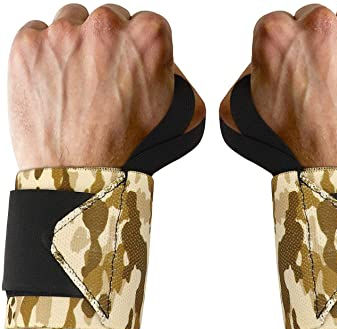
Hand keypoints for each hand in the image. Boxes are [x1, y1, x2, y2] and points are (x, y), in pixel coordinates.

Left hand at [9, 4, 204, 169]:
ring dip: (77, 47)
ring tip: (79, 86)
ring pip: (73, 23)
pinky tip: (57, 85)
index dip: (140, 49)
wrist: (80, 175)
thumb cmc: (127, 150)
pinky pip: (38, 35)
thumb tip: (169, 66)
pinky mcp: (28, 46)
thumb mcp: (183, 118)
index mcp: (147, 39)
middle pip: (109, 20)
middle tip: (105, 82)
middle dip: (109, 46)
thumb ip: (183, 81)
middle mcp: (106, 28)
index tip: (133, 67)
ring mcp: (63, 35)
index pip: (148, 23)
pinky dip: (46, 56)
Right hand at [220, 4, 336, 168]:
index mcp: (276, 39)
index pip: (278, 24)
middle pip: (315, 21)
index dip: (285, 50)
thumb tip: (255, 67)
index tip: (293, 68)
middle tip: (319, 83)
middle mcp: (318, 28)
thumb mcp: (241, 118)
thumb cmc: (298, 150)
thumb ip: (241, 81)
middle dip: (315, 46)